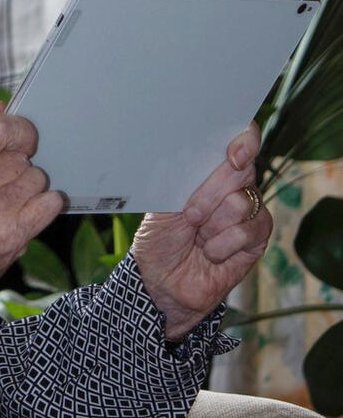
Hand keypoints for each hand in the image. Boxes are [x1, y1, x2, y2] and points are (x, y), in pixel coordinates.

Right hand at [0, 104, 64, 347]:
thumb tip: (3, 109)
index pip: (0, 127)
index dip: (19, 130)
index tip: (21, 140)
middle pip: (22, 156)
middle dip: (19, 166)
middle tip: (3, 184)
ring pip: (37, 178)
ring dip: (30, 188)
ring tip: (7, 202)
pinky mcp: (9, 238)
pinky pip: (50, 203)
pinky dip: (45, 205)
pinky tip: (28, 212)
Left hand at [132, 123, 271, 340]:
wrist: (162, 280)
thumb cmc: (159, 237)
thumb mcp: (164, 200)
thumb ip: (184, 175)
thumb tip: (193, 152)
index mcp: (210, 166)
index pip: (240, 138)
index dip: (245, 140)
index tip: (234, 155)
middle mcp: (234, 183)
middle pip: (241, 169)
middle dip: (209, 193)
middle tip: (189, 216)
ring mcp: (249, 209)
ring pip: (242, 201)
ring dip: (211, 224)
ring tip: (197, 237)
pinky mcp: (258, 237)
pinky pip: (248, 231)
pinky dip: (221, 244)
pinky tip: (209, 252)